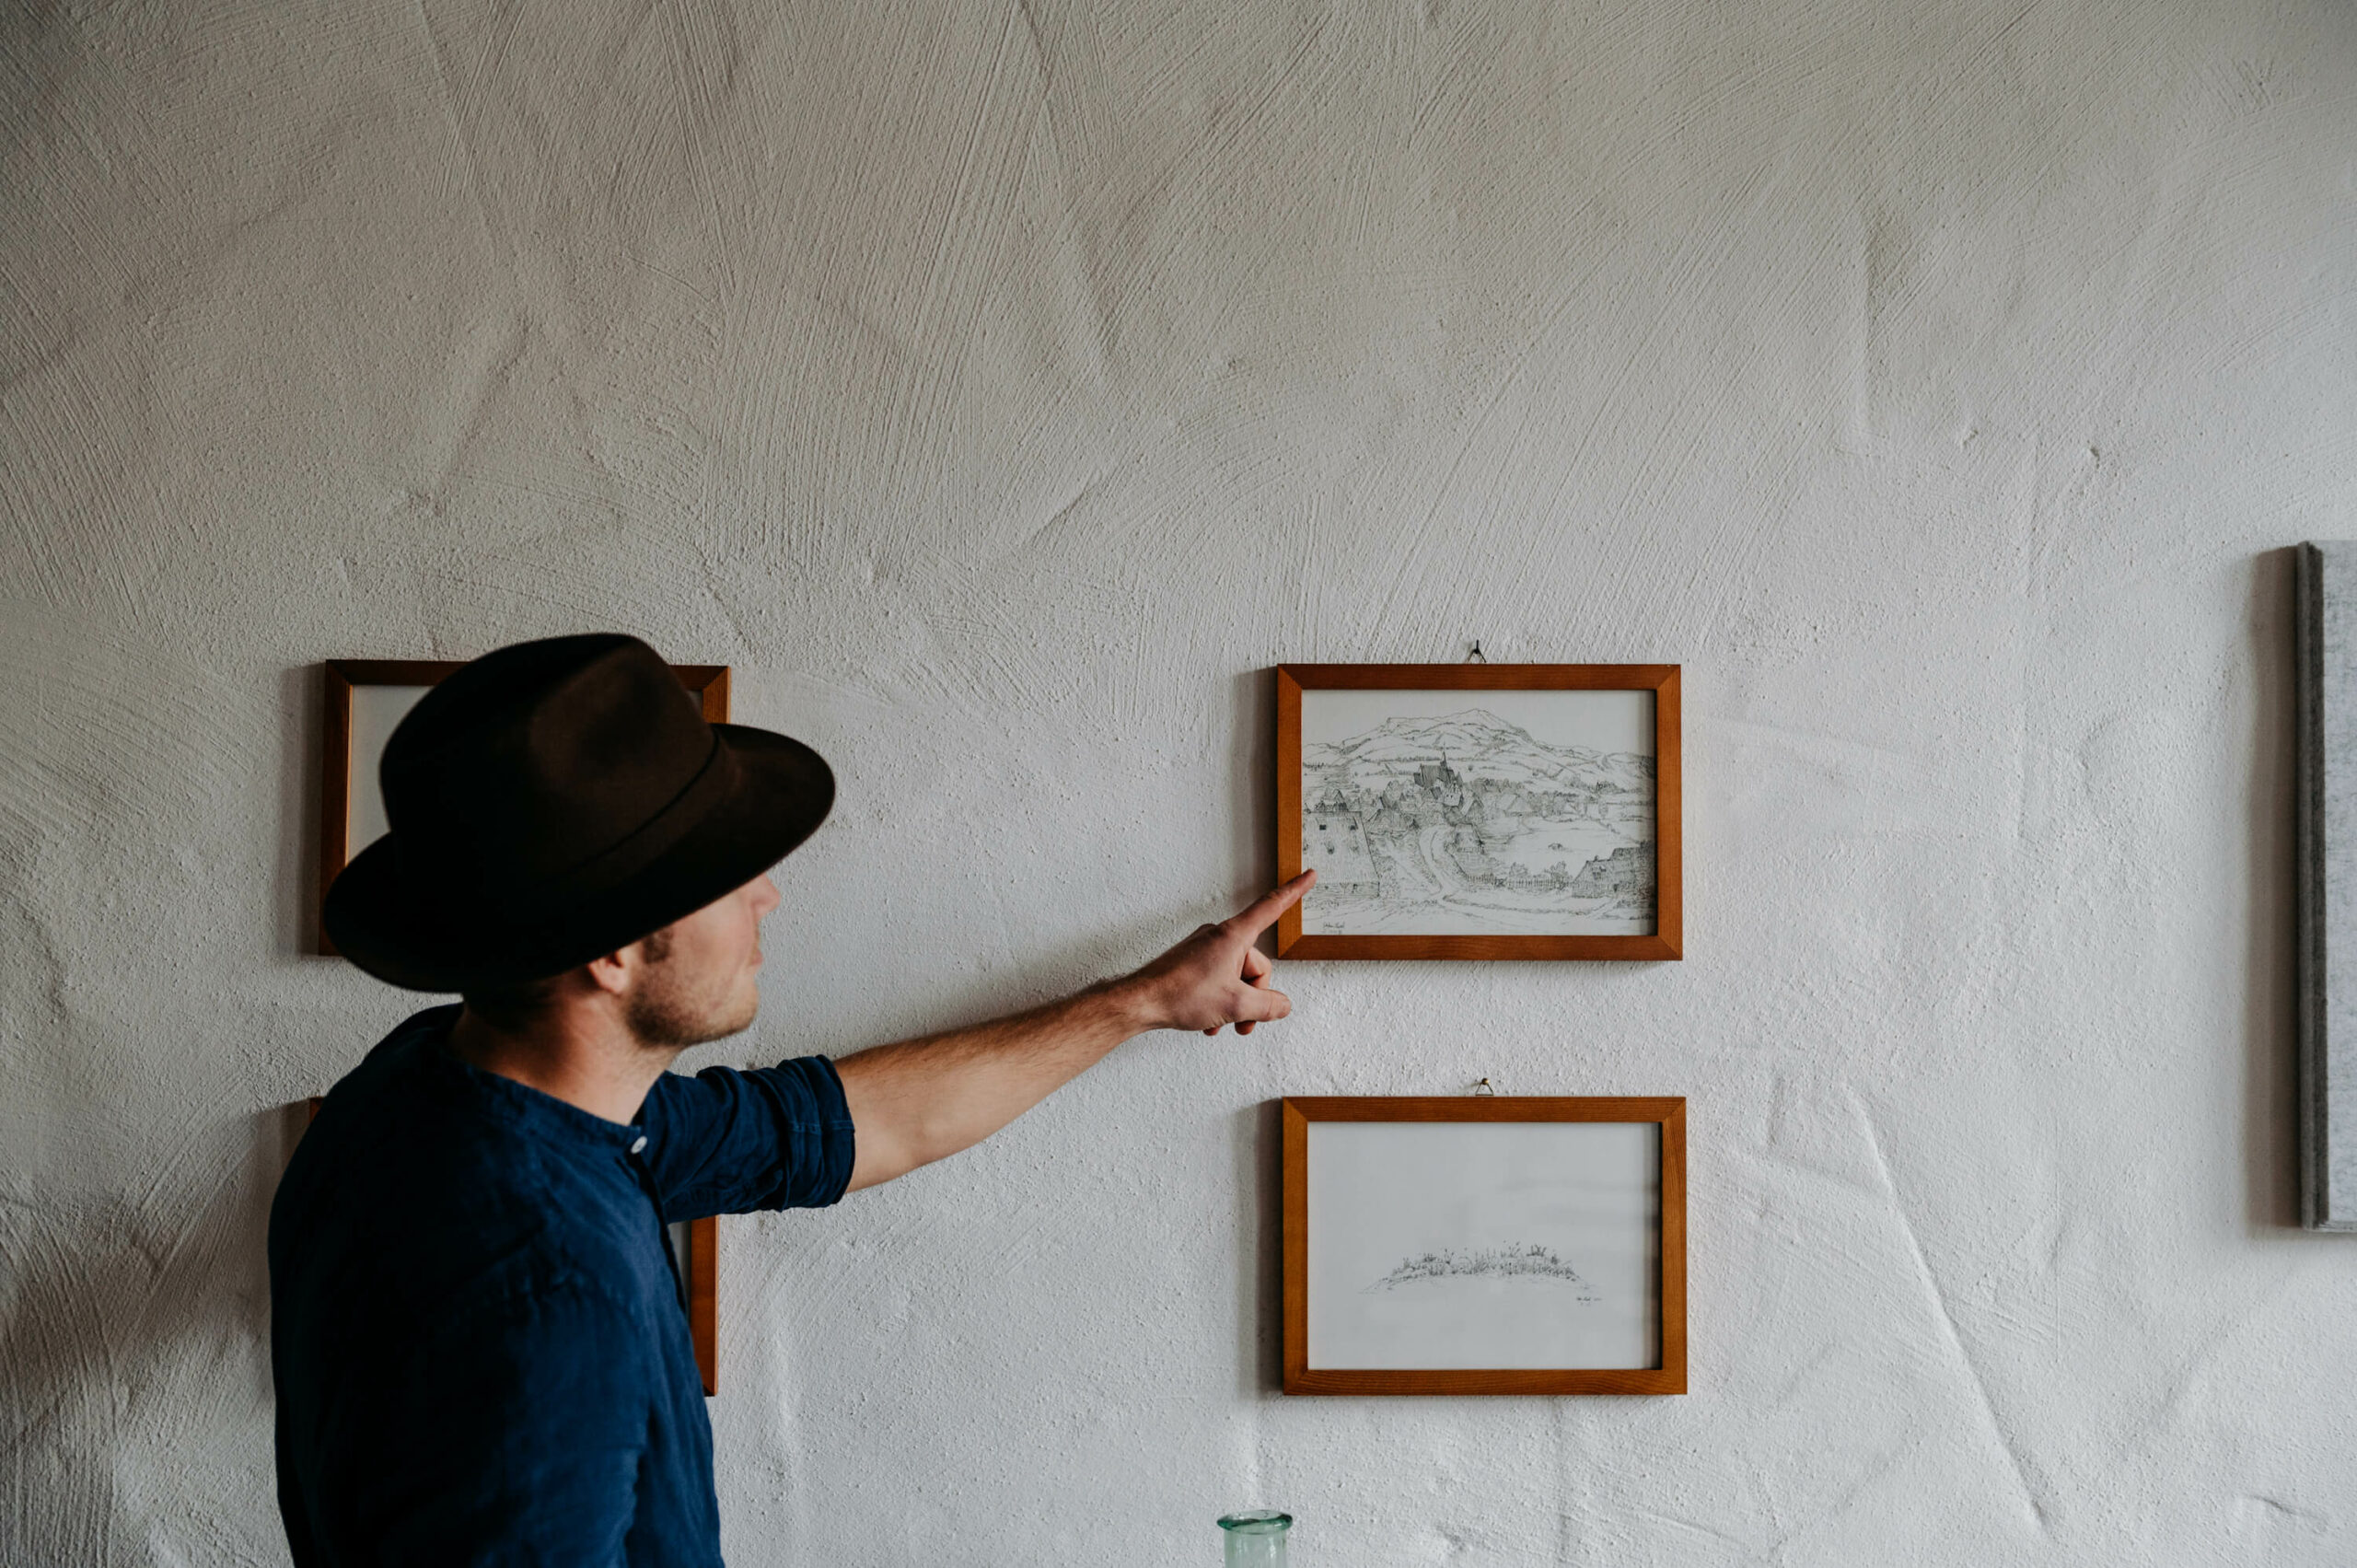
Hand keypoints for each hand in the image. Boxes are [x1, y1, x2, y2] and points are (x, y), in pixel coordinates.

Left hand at [1119, 871, 1315, 1035]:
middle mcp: (1219, 937)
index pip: (1272, 907)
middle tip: (1243, 1022)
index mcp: (1234, 936)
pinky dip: (1220, 1003)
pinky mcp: (1193, 963)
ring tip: (1223, 1024)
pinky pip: (1219, 981)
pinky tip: (1210, 1023)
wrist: (1140, 1002)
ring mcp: (1205, 950)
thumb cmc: (1180, 994)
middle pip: (1256, 965)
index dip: (1294, 891)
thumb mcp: (1235, 1005)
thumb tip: (1282, 1005)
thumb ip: (1268, 1006)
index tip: (1310, 874)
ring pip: (1237, 977)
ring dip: (1236, 1005)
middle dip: (1253, 997)